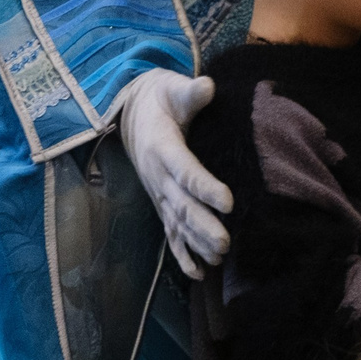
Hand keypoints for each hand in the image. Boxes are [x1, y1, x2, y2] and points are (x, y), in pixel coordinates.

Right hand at [116, 69, 233, 277]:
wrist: (133, 112)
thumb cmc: (160, 98)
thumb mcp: (172, 88)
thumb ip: (189, 92)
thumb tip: (207, 86)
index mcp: (162, 146)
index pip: (185, 170)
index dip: (205, 187)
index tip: (228, 201)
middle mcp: (157, 175)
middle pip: (180, 204)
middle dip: (202, 225)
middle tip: (226, 242)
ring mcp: (158, 193)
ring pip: (177, 222)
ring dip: (197, 243)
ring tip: (219, 257)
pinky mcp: (161, 203)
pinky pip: (170, 232)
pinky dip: (182, 254)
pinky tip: (198, 273)